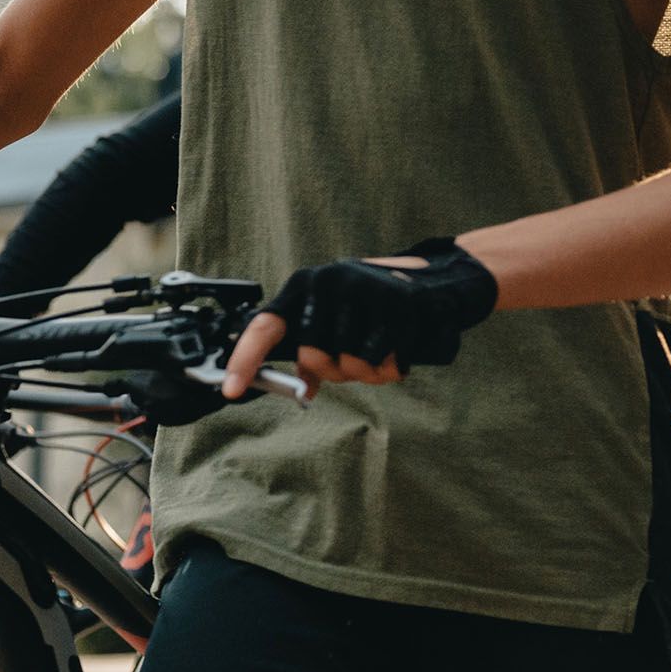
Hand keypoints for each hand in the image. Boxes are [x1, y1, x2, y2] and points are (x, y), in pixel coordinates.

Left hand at [222, 240, 497, 396]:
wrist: (438, 281)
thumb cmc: (380, 305)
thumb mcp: (339, 318)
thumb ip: (315, 350)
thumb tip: (302, 388)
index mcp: (307, 285)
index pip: (266, 324)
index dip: (245, 359)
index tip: (232, 390)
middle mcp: (329, 282)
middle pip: (315, 356)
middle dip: (336, 371)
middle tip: (356, 364)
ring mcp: (365, 291)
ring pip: (351, 364)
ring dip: (369, 373)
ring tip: (383, 356)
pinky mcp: (399, 305)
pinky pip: (384, 361)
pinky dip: (393, 369)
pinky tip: (401, 353)